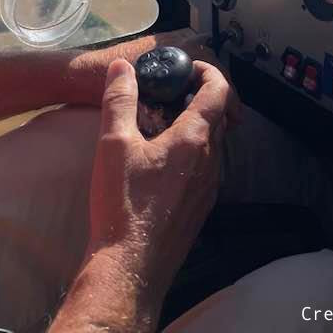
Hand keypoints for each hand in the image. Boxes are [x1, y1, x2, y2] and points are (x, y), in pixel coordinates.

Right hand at [87, 57, 237, 302]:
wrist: (130, 266)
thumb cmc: (123, 203)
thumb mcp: (113, 143)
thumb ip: (119, 99)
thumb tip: (122, 67)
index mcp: (195, 138)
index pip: (219, 91)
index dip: (208, 72)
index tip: (187, 68)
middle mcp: (211, 160)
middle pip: (218, 115)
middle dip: (199, 97)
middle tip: (170, 93)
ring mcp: (210, 186)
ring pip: (213, 144)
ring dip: (196, 126)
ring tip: (163, 125)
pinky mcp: (202, 207)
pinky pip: (206, 168)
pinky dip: (193, 153)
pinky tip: (163, 162)